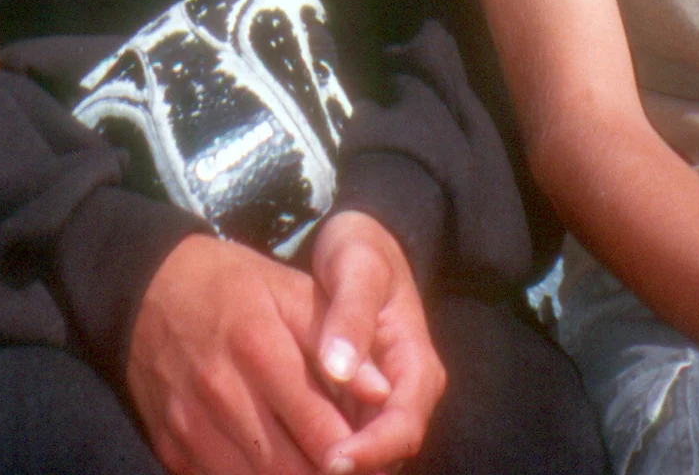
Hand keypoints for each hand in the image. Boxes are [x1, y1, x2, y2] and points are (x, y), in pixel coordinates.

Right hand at [130, 234, 375, 474]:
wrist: (143, 289)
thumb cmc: (229, 286)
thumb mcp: (286, 289)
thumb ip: (337, 337)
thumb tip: (384, 392)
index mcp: (259, 347)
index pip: (324, 433)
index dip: (356, 456)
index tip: (369, 455)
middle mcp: (222, 392)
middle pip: (293, 472)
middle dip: (328, 474)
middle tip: (344, 465)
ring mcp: (192, 426)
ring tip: (310, 462)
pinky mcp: (172, 448)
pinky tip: (271, 463)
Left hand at [309, 213, 446, 472]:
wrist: (360, 245)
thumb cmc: (362, 252)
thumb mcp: (358, 269)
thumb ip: (351, 316)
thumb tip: (340, 370)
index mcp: (417, 365)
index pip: (404, 427)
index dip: (372, 451)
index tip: (333, 460)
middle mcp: (406, 393)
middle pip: (386, 452)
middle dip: (350, 466)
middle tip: (301, 469)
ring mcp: (383, 401)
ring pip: (365, 452)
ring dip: (331, 461)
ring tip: (288, 463)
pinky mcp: (359, 403)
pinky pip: (345, 437)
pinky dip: (318, 446)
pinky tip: (282, 447)